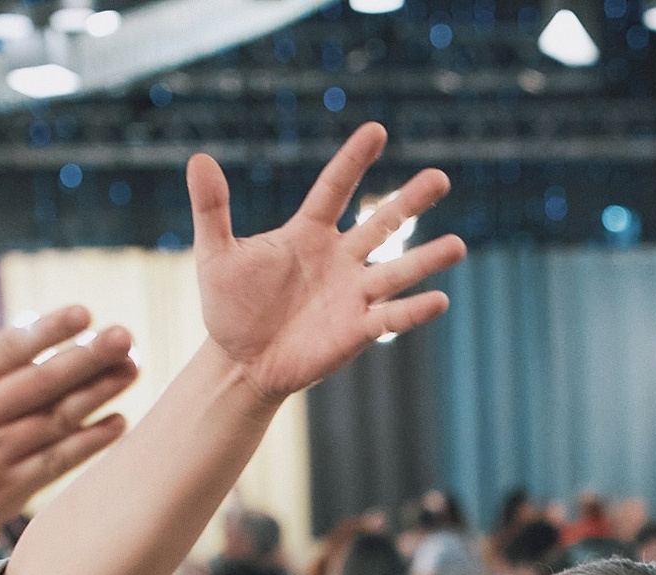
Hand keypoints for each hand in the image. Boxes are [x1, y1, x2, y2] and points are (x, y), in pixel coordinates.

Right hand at [0, 302, 137, 574]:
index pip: (8, 349)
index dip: (49, 330)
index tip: (85, 313)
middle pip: (41, 380)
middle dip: (87, 356)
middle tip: (125, 335)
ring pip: (56, 419)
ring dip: (98, 393)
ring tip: (132, 369)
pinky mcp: (3, 493)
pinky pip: (56, 462)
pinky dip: (89, 442)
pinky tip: (118, 423)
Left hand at [187, 124, 466, 402]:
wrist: (239, 362)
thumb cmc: (229, 307)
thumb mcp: (215, 255)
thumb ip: (212, 209)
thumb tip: (198, 159)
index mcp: (307, 233)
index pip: (334, 189)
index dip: (353, 161)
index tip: (377, 131)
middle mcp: (338, 258)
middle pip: (381, 224)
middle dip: (410, 202)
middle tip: (441, 177)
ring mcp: (352, 294)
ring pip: (396, 271)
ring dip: (426, 260)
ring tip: (458, 246)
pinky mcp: (357, 330)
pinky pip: (391, 317)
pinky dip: (413, 311)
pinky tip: (439, 300)